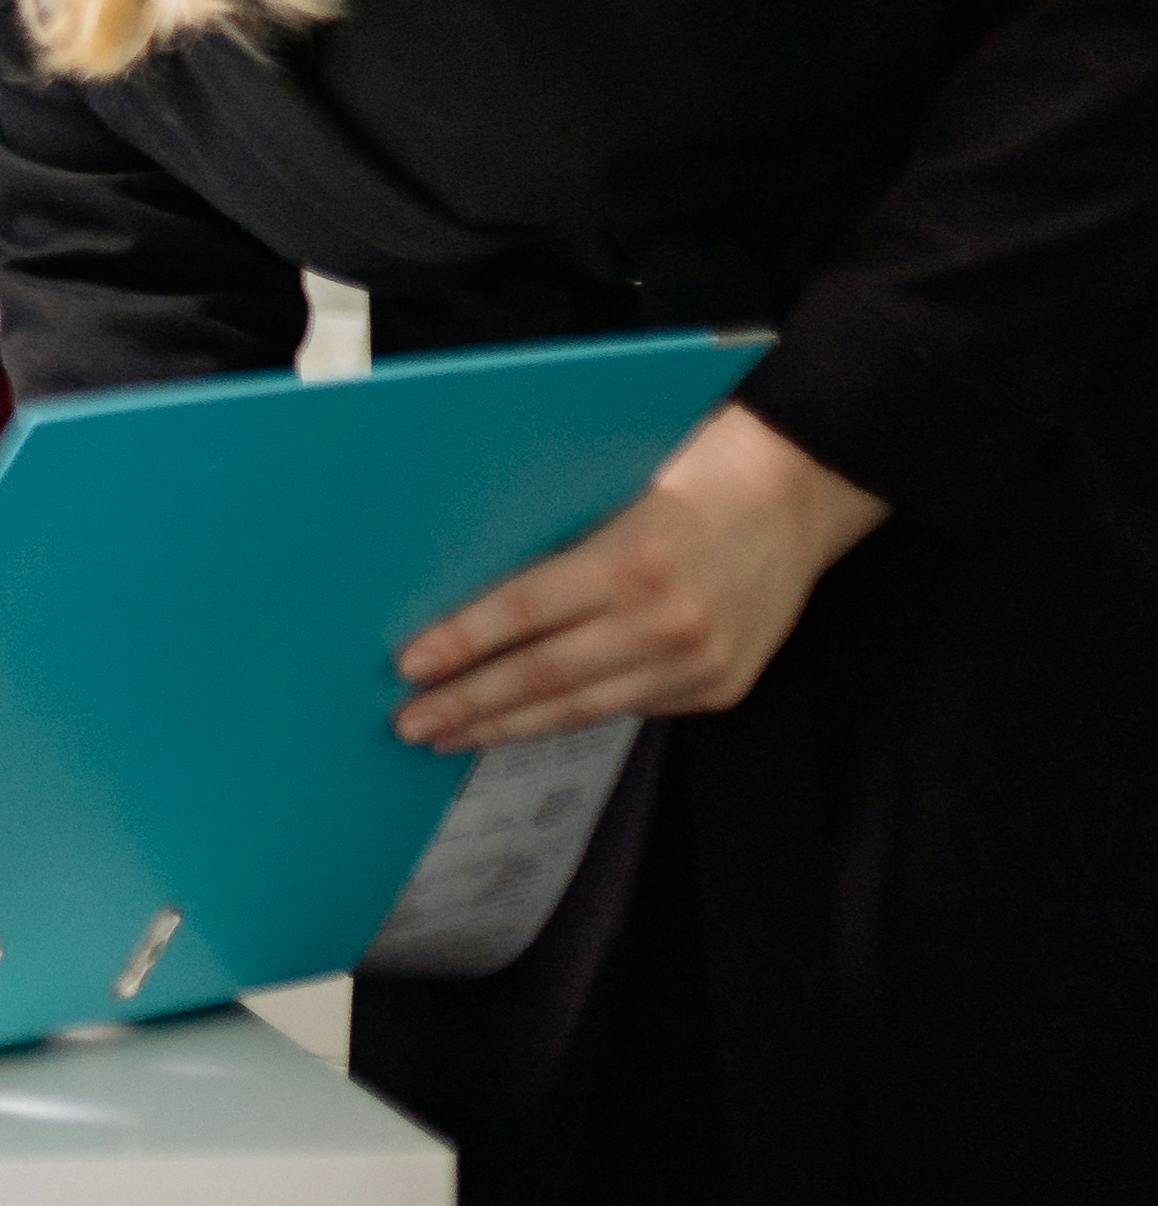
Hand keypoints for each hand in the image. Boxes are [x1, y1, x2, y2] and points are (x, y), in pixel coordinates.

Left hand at [393, 403, 883, 750]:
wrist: (798, 492)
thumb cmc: (688, 469)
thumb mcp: (611, 490)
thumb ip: (552, 541)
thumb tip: (457, 588)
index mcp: (631, 560)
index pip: (522, 614)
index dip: (461, 645)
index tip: (407, 667)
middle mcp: (667, 621)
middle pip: (545, 675)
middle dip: (470, 704)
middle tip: (409, 723)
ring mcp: (698, 663)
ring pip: (583, 708)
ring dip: (509, 726)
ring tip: (450, 736)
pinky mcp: (720, 688)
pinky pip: (629, 708)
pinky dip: (570, 716)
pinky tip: (524, 722)